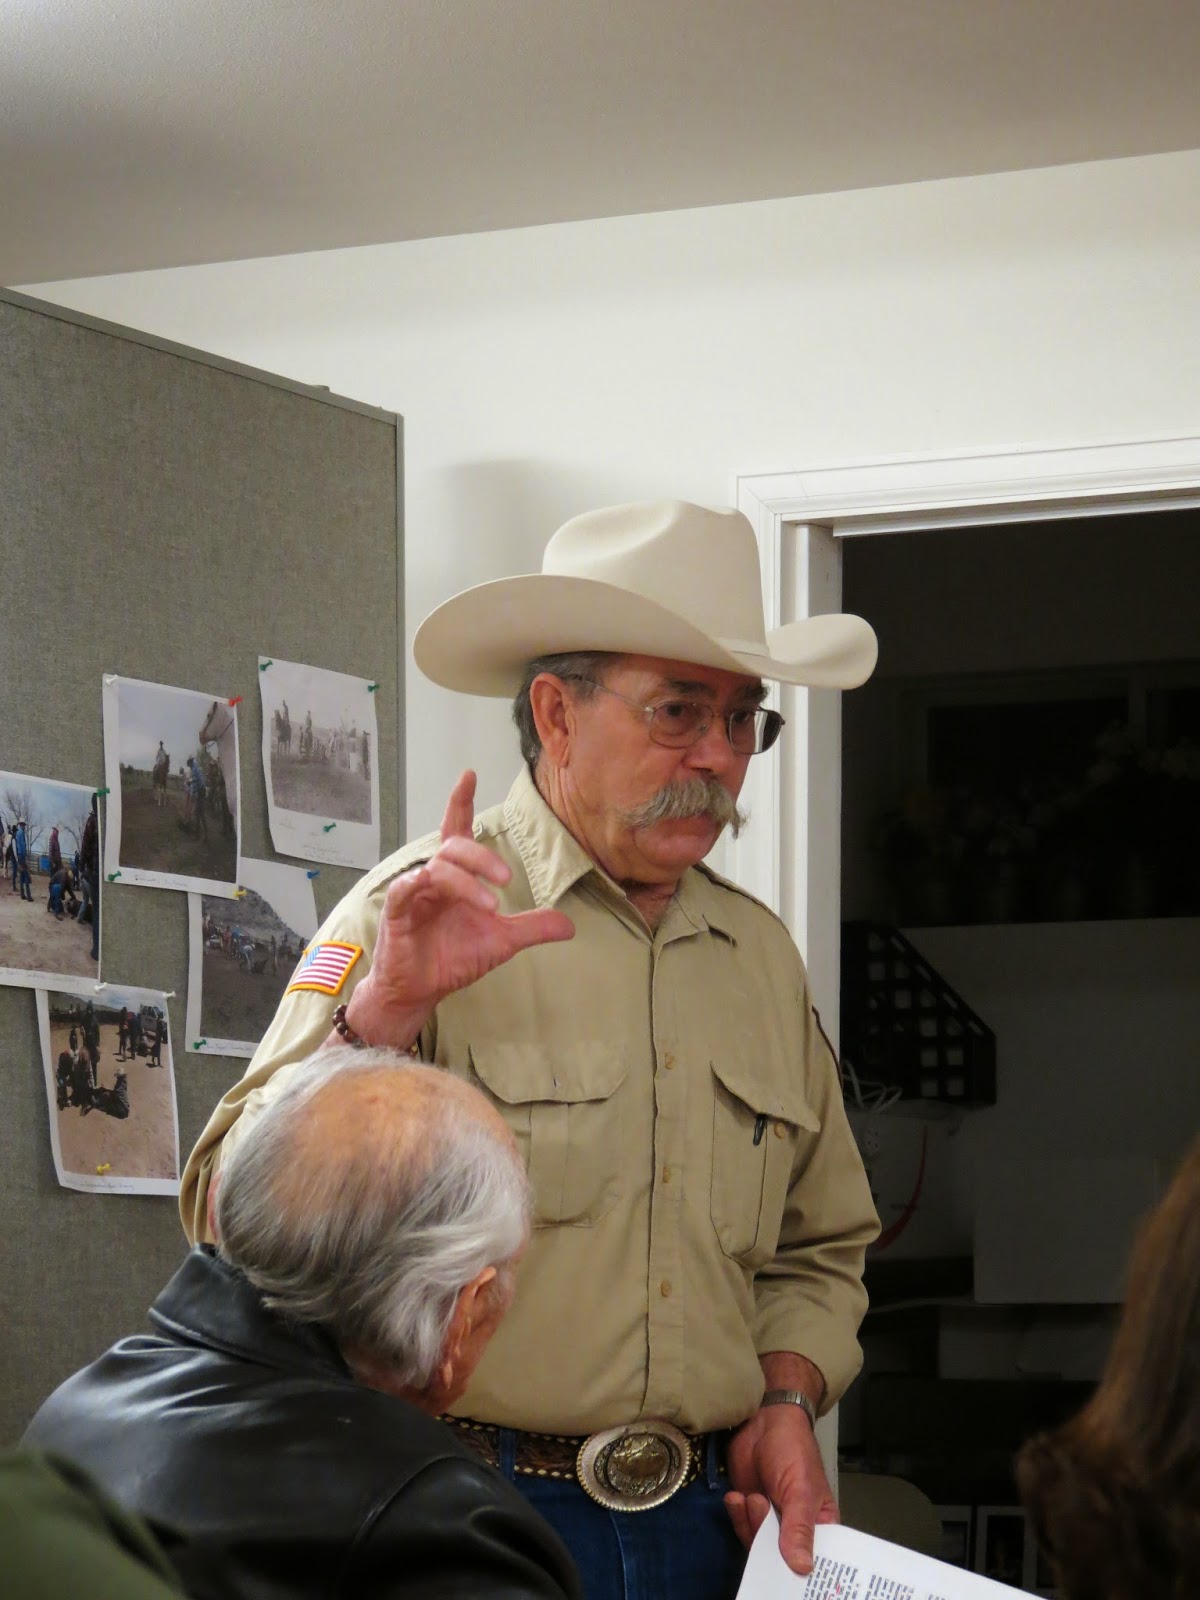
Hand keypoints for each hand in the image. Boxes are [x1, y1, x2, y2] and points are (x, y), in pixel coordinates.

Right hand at [345, 770, 574, 1045]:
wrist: (420, 992)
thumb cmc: (451, 959)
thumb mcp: (501, 943)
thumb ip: (532, 928)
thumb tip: (571, 925)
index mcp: (455, 878)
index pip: (458, 831)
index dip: (462, 803)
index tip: (470, 774)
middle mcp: (433, 878)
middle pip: (453, 846)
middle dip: (481, 855)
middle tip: (507, 878)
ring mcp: (413, 893)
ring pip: (437, 867)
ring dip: (467, 882)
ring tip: (493, 906)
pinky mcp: (396, 911)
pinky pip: (406, 888)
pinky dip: (421, 884)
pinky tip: (434, 889)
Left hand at [725, 1404, 837, 1575]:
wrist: (763, 1421)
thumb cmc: (793, 1450)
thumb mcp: (800, 1489)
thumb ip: (799, 1527)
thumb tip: (802, 1568)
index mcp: (820, 1527)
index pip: (817, 1561)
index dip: (805, 1572)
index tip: (790, 1577)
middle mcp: (795, 1529)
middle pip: (782, 1559)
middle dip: (768, 1547)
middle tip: (761, 1515)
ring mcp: (770, 1521)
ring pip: (757, 1545)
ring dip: (750, 1523)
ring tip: (753, 1497)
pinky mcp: (748, 1511)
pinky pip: (741, 1528)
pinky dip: (736, 1515)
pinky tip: (736, 1496)